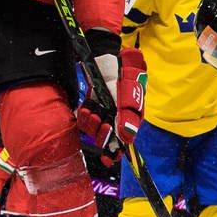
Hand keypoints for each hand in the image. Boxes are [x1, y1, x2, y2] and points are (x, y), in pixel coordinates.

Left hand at [75, 47, 145, 166]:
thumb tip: (126, 136)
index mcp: (132, 118)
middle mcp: (117, 120)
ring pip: (95, 131)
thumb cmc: (124, 74)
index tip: (109, 156)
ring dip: (92, 125)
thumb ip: (129, 114)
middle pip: (108, 139)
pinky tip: (88, 108)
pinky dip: (84, 117)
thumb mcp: (130, 92)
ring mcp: (103, 114)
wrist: (107, 60)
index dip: (117, 150)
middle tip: (103, 125)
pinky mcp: (91, 109)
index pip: (125, 140)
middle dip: (103, 136)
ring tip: (94, 112)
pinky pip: (85, 121)